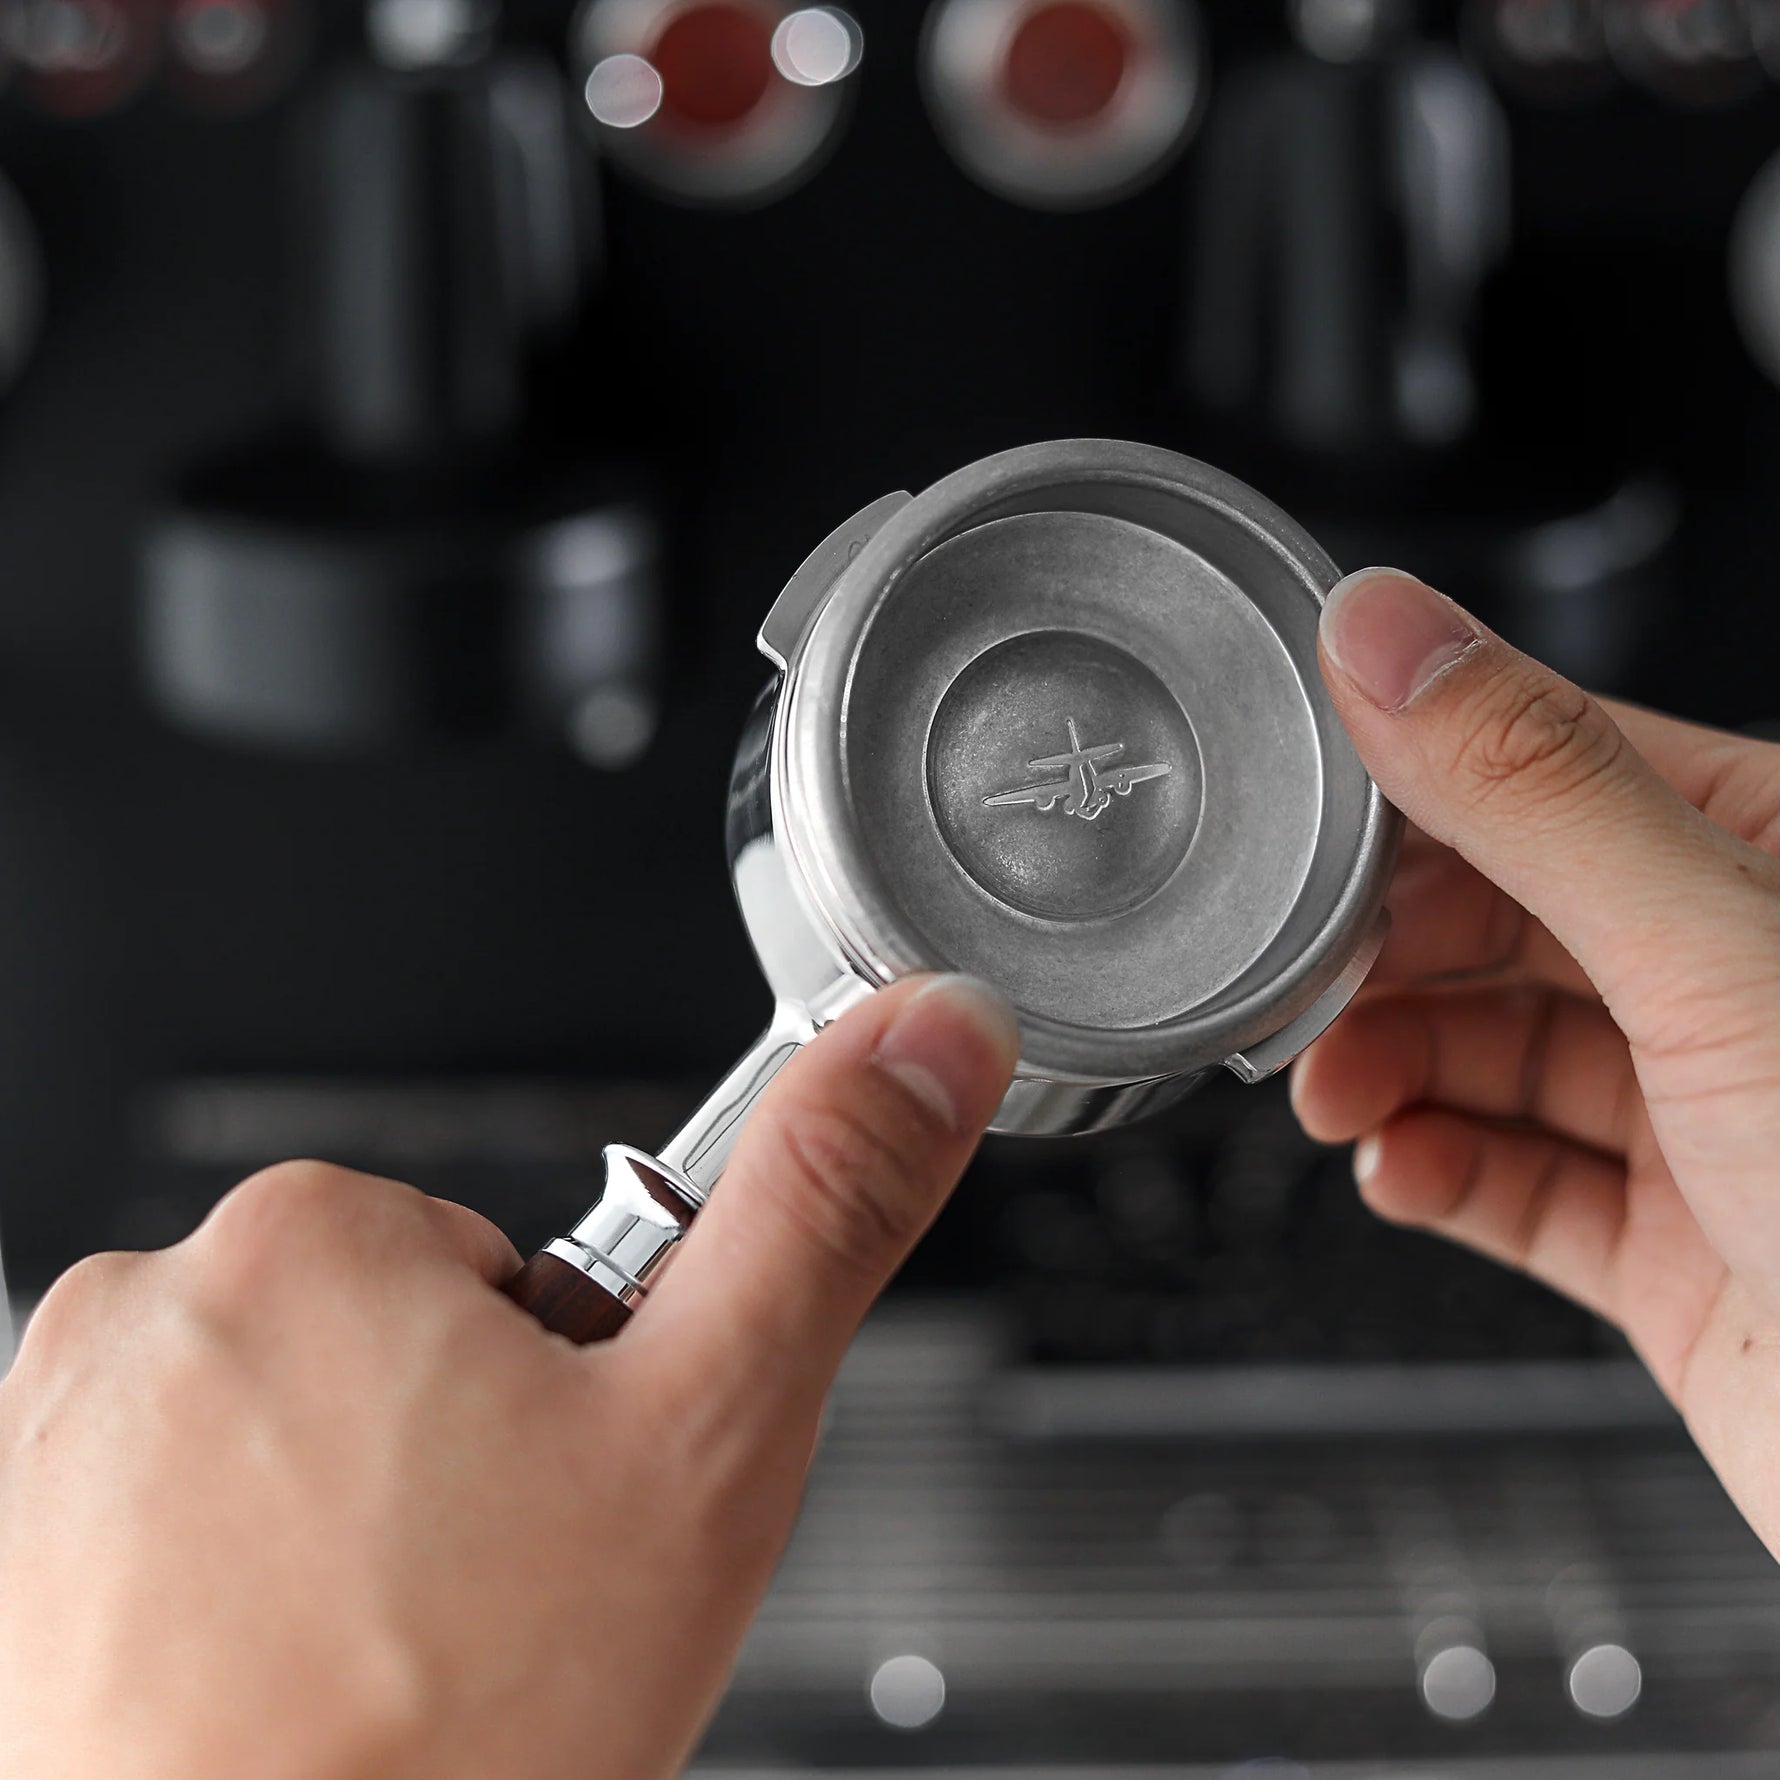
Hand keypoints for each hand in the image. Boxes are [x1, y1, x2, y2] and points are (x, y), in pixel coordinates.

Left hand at [0, 975, 1017, 1779]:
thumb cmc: (448, 1736)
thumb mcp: (709, 1435)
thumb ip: (825, 1207)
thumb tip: (930, 1034)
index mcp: (320, 1235)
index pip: (503, 1268)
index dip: (565, 1398)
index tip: (553, 1504)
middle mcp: (151, 1308)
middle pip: (392, 1350)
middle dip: (458, 1458)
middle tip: (482, 1598)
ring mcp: (57, 1444)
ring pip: (292, 1445)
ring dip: (353, 1533)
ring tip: (387, 1661)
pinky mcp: (17, 1564)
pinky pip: (180, 1535)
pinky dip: (242, 1600)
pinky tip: (286, 1696)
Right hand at [1293, 568, 1779, 1553]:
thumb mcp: (1716, 952)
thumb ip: (1540, 789)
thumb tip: (1389, 630)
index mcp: (1774, 856)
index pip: (1549, 767)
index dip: (1406, 790)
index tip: (1298, 823)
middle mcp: (1744, 980)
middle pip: (1506, 917)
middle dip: (1384, 951)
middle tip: (1300, 984)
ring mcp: (1715, 1123)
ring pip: (1502, 1053)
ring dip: (1392, 1064)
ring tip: (1334, 1091)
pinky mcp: (1683, 1252)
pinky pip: (1524, 1187)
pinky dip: (1441, 1174)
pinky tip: (1400, 1169)